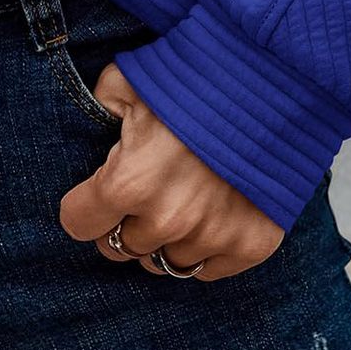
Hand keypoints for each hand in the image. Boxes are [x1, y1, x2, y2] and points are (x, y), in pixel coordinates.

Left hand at [57, 60, 285, 281]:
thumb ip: (100, 107)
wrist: (272, 80)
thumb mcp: (127, 80)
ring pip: (164, 263)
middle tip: (141, 194)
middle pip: (121, 247)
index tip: (95, 193)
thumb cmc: (195, 78)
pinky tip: (207, 216)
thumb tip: (95, 123)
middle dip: (123, 223)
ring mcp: (211, 236)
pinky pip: (208, 271)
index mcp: (127, 182)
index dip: (83, 205)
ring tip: (177, 202)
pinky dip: (204, 249)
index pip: (78, 223)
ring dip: (164, 239)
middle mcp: (167, 219)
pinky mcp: (250, 244)